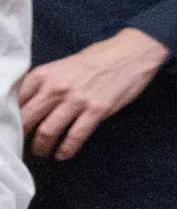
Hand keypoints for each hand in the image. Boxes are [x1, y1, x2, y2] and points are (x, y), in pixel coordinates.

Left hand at [21, 28, 168, 160]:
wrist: (131, 53)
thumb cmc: (98, 58)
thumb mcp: (62, 66)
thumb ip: (44, 84)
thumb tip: (28, 106)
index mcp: (44, 74)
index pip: (16, 102)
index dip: (12, 120)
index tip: (13, 130)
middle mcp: (56, 87)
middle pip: (27, 120)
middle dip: (22, 137)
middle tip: (23, 146)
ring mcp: (77, 99)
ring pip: (48, 131)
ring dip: (42, 147)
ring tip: (43, 152)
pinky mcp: (96, 110)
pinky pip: (75, 136)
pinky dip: (66, 149)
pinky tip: (63, 155)